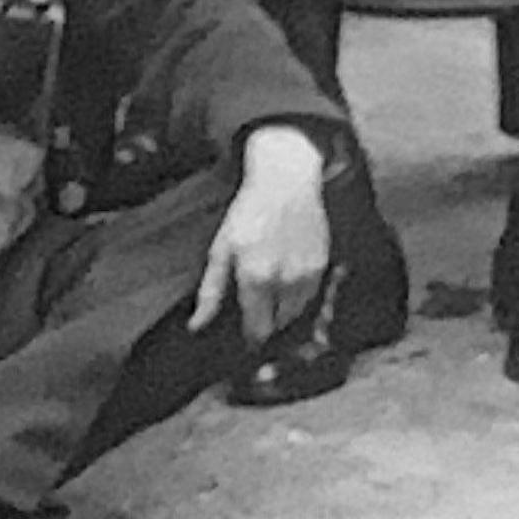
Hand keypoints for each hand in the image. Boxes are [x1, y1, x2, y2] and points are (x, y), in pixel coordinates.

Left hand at [191, 125, 333, 343]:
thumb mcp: (221, 249)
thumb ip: (211, 292)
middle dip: (267, 322)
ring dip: (284, 310)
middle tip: (257, 307)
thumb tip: (197, 325)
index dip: (250, 336)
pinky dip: (299, 293)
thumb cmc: (249, 212)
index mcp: (255, 279)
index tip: (246, 335)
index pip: (257, 329)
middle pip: (278, 325)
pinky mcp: (322, 264)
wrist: (286, 182)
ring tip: (271, 289)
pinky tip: (287, 276)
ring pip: (296, 312)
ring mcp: (307, 273)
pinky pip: (311, 295)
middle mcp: (284, 281)